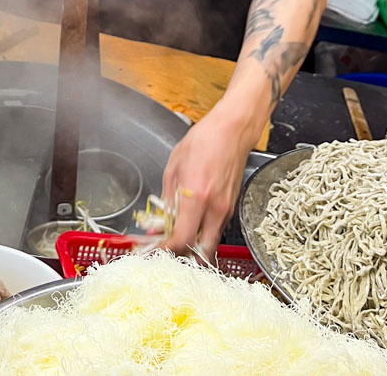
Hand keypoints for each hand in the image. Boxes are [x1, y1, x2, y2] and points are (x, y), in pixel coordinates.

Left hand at [161, 102, 257, 255]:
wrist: (232, 131)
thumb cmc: (202, 142)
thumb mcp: (173, 168)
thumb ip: (166, 200)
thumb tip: (158, 226)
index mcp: (196, 196)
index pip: (182, 238)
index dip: (167, 248)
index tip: (155, 248)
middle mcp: (215, 208)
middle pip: (201, 251)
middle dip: (183, 255)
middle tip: (167, 251)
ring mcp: (226, 209)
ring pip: (210, 243)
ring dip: (193, 246)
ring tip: (176, 238)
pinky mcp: (232, 208)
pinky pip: (216, 230)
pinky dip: (203, 234)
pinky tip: (190, 225)